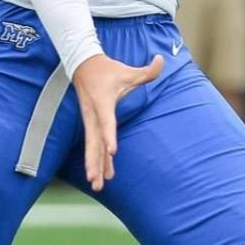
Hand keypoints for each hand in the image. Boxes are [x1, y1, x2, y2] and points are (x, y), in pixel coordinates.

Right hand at [74, 53, 164, 191]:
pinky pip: (91, 145)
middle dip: (95, 161)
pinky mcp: (89, 124)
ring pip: (90, 147)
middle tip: (97, 180)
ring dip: (93, 166)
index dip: (109, 136)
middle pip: (93, 142)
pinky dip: (94, 160)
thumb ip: (147, 70)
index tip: (112, 151)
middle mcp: (93, 115)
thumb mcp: (127, 70)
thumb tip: (161, 60)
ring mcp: (89, 121)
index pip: (106, 122)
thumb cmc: (108, 69)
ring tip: (96, 184)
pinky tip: (99, 176)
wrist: (82, 65)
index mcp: (103, 103)